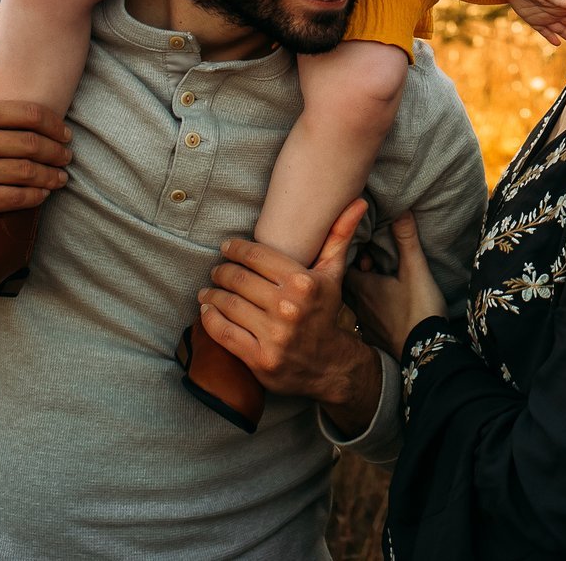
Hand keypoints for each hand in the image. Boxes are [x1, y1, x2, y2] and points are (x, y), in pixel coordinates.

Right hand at [0, 29, 72, 275]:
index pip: (30, 114)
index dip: (55, 125)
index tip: (66, 134)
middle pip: (32, 144)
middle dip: (57, 152)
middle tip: (68, 156)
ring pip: (28, 172)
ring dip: (51, 175)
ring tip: (61, 176)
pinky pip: (18, 197)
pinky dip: (36, 196)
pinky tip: (43, 193)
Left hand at [198, 200, 378, 428]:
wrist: (328, 365)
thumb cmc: (324, 312)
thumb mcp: (333, 274)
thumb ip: (339, 236)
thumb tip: (358, 200)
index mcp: (304, 283)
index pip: (257, 257)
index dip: (236, 249)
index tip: (227, 248)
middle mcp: (288, 308)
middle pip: (239, 280)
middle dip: (221, 271)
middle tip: (216, 270)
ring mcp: (273, 335)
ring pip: (228, 304)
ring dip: (212, 294)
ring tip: (209, 289)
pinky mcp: (258, 358)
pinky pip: (223, 332)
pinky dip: (209, 318)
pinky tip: (207, 310)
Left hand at [344, 211, 450, 357]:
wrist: (425, 354)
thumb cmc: (419, 310)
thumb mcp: (416, 270)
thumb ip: (406, 240)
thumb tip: (400, 211)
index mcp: (362, 286)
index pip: (340, 264)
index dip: (345, 252)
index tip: (355, 242)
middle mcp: (357, 305)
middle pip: (341, 283)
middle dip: (348, 269)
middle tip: (362, 257)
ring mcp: (364, 323)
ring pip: (351, 300)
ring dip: (357, 288)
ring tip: (372, 277)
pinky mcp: (374, 336)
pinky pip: (362, 317)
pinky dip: (366, 307)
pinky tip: (380, 306)